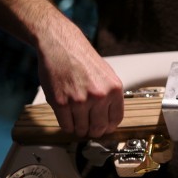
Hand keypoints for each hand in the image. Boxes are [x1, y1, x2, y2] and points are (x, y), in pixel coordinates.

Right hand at [37, 19, 123, 138]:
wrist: (61, 45)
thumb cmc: (83, 59)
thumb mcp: (107, 75)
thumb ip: (111, 96)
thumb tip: (110, 118)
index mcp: (114, 89)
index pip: (116, 119)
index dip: (109, 127)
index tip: (104, 128)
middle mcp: (99, 96)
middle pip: (99, 128)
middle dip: (94, 131)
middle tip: (90, 129)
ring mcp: (79, 101)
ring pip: (82, 129)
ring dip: (80, 129)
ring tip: (78, 122)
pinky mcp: (61, 102)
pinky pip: (66, 125)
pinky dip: (68, 126)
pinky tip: (68, 119)